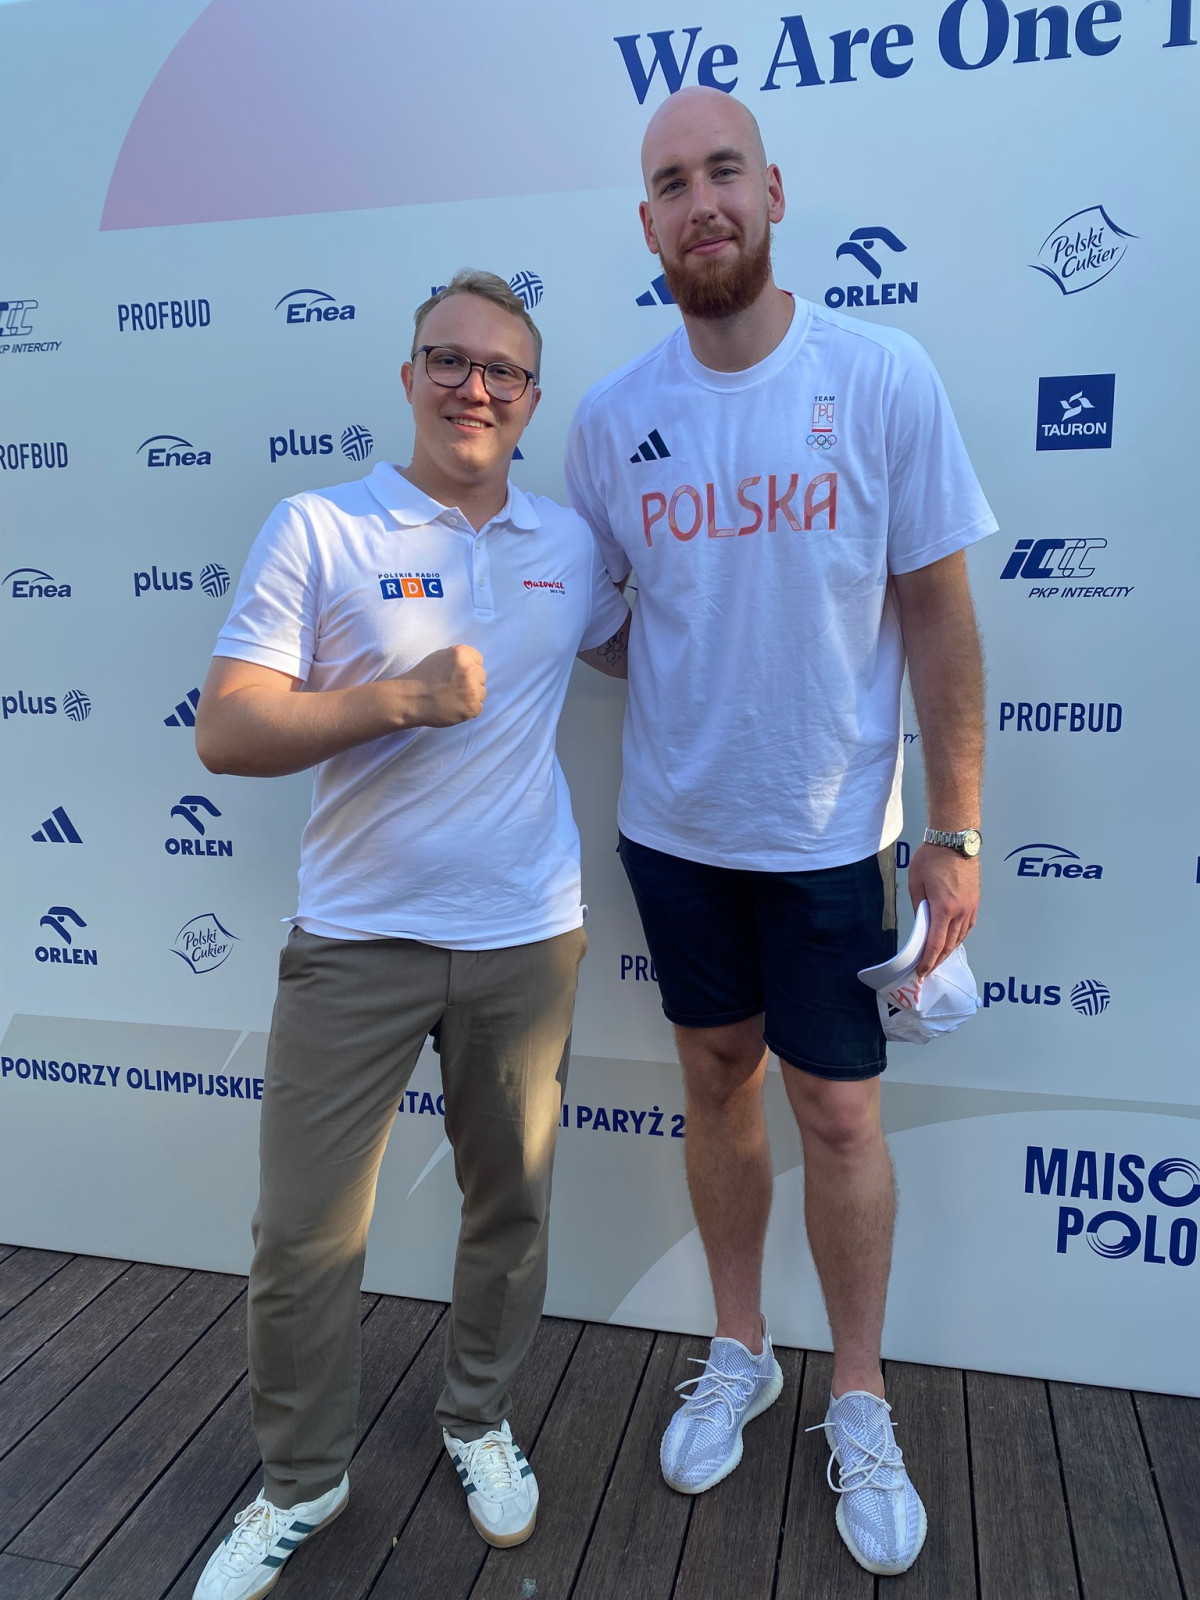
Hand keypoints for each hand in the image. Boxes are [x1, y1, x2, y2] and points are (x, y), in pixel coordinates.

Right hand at [399, 645, 485, 726]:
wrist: (410, 700)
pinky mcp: (472, 706)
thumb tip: (472, 663)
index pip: (478, 660)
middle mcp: (469, 669)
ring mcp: (472, 689)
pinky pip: (478, 707)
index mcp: (461, 654)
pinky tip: (454, 707)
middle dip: (471, 682)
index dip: (468, 668)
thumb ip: (458, 658)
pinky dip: (468, 709)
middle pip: (481, 676)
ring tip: (452, 698)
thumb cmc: (422, 678)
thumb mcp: (439, 657)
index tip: (457, 675)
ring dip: (471, 696)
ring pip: (482, 692)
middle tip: (453, 688)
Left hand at [907, 843, 978, 976]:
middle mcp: (961, 911)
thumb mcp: (916, 883)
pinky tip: (952, 940)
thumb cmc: (932, 857)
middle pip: (950, 945)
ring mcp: (971, 907)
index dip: (928, 961)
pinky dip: (959, 937)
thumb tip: (921, 923)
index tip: (921, 972)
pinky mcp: (976, 901)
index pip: (936, 944)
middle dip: (938, 960)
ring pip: (960, 937)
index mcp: (944, 908)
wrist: (955, 839)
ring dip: (949, 950)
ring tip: (938, 958)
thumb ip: (919, 907)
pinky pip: (968, 926)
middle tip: (927, 970)